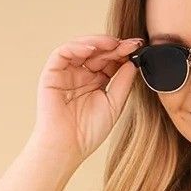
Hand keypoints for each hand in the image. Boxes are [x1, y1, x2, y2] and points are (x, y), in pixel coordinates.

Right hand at [30, 33, 145, 165]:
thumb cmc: (89, 132)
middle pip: (98, 52)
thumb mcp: (114, 105)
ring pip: (82, 48)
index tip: (138, 48)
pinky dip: (78, 47)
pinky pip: (63, 52)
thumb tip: (133, 63)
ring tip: (114, 44)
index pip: (110, 61)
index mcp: (95, 82)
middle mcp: (81, 74)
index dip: (123, 53)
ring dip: (98, 43)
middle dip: (115, 46)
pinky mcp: (52, 73)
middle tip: (130, 44)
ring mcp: (66, 72)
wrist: (68, 147)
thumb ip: (123, 83)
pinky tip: (93, 49)